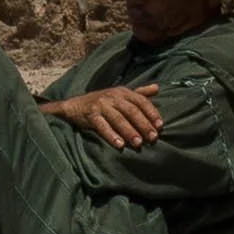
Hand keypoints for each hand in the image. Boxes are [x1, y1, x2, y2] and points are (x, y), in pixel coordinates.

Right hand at [43, 84, 161, 148]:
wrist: (73, 105)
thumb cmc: (101, 102)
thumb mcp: (119, 95)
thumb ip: (138, 93)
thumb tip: (157, 88)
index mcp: (122, 92)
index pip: (141, 101)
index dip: (152, 113)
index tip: (160, 126)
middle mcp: (112, 96)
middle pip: (131, 111)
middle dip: (143, 124)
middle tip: (152, 138)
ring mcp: (101, 105)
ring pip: (118, 119)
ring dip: (129, 131)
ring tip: (138, 144)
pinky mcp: (90, 115)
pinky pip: (102, 126)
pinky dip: (111, 135)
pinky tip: (119, 145)